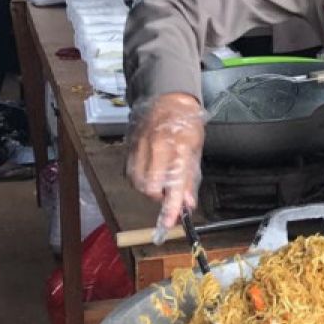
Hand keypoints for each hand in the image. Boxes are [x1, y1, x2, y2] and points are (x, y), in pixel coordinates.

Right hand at [126, 93, 206, 243]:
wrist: (166, 100)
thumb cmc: (186, 124)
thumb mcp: (195, 150)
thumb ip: (190, 178)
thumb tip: (187, 203)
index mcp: (178, 148)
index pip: (173, 184)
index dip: (170, 207)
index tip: (168, 224)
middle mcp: (156, 149)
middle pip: (150, 187)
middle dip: (159, 196)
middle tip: (169, 190)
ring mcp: (140, 148)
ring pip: (138, 182)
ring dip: (150, 188)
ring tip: (161, 178)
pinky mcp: (129, 148)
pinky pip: (130, 173)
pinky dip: (140, 179)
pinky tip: (150, 171)